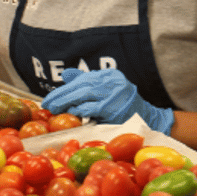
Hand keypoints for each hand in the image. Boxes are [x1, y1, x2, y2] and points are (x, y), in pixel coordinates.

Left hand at [42, 68, 174, 134]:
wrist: (150, 120)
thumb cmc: (124, 107)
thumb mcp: (107, 91)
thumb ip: (88, 83)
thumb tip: (67, 75)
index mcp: (110, 75)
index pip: (83, 79)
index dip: (64, 88)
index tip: (50, 97)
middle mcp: (113, 81)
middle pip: (82, 85)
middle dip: (61, 94)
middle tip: (47, 103)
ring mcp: (115, 94)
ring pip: (85, 94)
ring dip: (66, 101)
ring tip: (54, 108)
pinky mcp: (116, 109)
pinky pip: (92, 108)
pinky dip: (80, 109)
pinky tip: (71, 112)